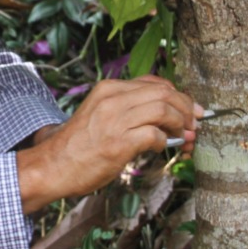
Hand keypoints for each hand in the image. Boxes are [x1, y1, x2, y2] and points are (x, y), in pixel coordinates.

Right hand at [16, 76, 196, 213]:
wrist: (52, 165)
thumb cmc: (78, 145)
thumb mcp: (100, 114)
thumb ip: (127, 109)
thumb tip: (163, 116)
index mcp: (109, 88)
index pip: (155, 83)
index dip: (178, 95)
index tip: (190, 110)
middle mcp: (113, 99)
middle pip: (164, 93)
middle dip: (186, 108)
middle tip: (194, 125)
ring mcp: (115, 120)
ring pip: (163, 109)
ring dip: (180, 124)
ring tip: (184, 138)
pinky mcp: (118, 143)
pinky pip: (154, 134)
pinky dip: (164, 141)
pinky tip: (160, 148)